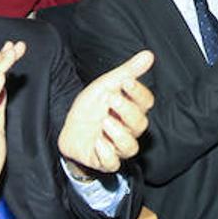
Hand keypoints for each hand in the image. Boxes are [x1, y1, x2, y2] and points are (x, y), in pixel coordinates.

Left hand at [58, 51, 154, 174]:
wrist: (68, 128)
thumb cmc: (92, 106)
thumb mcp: (106, 85)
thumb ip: (128, 72)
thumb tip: (149, 54)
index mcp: (131, 109)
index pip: (146, 102)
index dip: (139, 93)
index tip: (126, 82)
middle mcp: (128, 129)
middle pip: (140, 124)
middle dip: (127, 111)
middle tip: (111, 99)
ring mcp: (116, 146)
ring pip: (130, 147)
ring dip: (118, 134)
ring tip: (104, 122)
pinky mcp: (104, 161)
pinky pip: (112, 164)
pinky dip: (106, 153)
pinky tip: (96, 141)